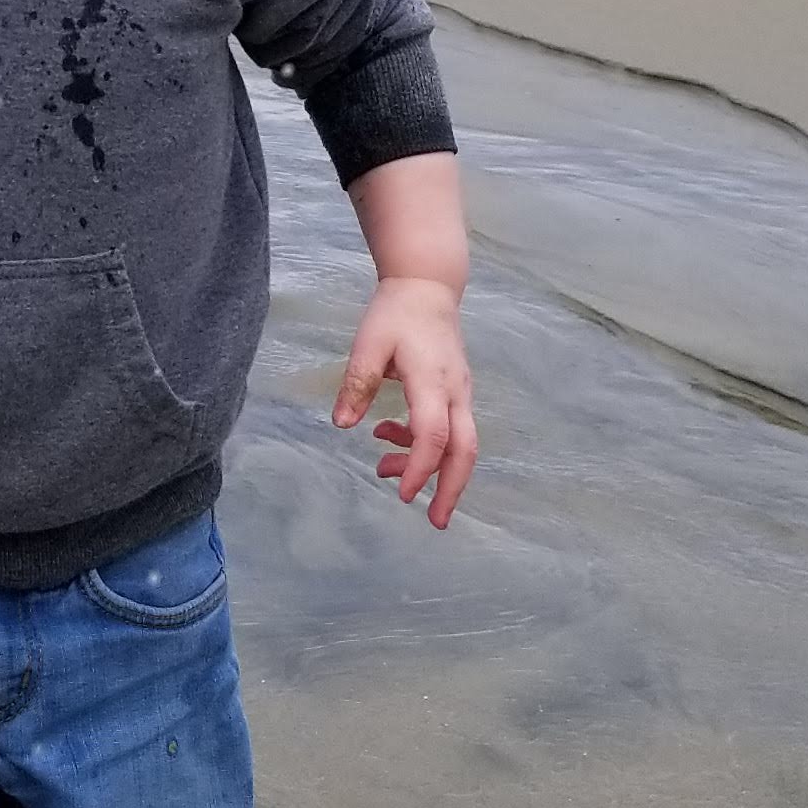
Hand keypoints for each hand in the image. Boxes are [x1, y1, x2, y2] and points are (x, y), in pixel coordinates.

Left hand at [333, 275, 478, 526]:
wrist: (428, 285)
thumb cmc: (396, 312)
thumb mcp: (368, 344)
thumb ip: (356, 383)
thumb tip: (342, 425)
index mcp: (433, 381)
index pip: (434, 435)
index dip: (421, 468)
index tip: (404, 495)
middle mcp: (455, 392)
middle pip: (465, 450)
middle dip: (452, 489)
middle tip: (435, 522)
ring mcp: (460, 392)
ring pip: (458, 442)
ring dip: (429, 466)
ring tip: (385, 472)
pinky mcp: (455, 391)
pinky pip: (448, 428)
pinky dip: (422, 443)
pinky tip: (388, 437)